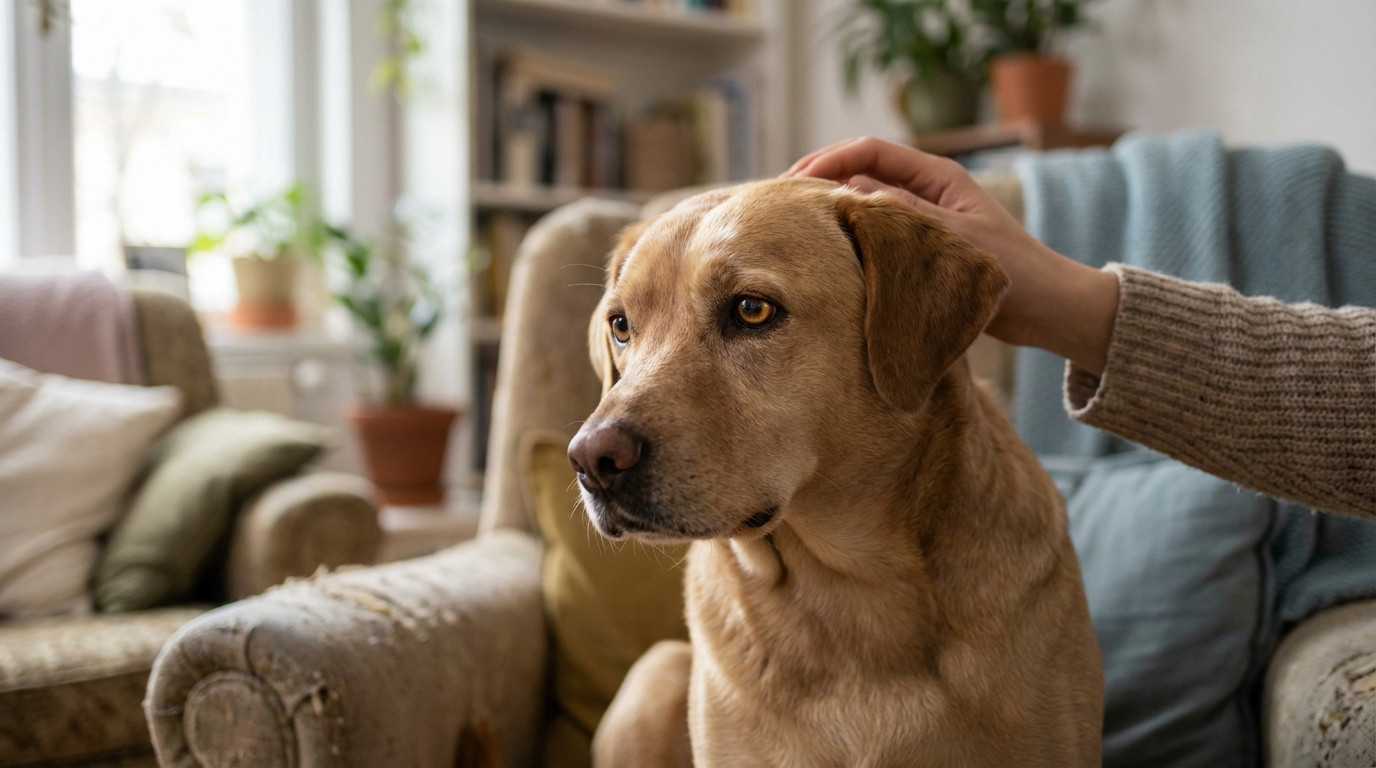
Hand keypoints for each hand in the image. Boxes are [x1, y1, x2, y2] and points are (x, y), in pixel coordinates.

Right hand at [785, 136, 1119, 375]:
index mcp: (939, 177)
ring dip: (832, 212)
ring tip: (794, 226)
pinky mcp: (921, 250)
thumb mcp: (953, 240)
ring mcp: (922, 220)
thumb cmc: (1014, 272)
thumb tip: (849, 191)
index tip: (795, 181)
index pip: (871, 152)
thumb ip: (903, 216)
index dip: (829, 160)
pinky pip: (876, 236)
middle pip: (861, 173)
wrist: (1048, 310)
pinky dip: (849, 239)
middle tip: (781, 202)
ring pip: (865, 206)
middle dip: (821, 182)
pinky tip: (826, 254)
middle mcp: (928, 193)